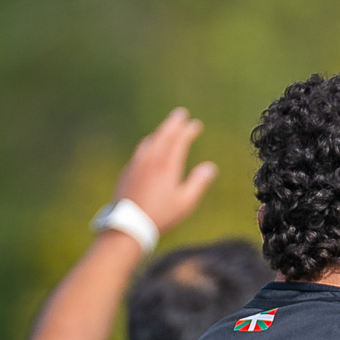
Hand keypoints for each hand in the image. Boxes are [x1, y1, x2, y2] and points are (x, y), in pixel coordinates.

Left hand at [114, 107, 217, 235]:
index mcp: (168, 165)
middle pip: (164, 134)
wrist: (129, 224)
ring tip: (167, 128)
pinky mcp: (129, 170)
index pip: (180, 140)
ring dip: (161, 131)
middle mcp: (152, 159)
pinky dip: (150, 143)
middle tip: (181, 114)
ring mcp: (138, 163)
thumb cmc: (161, 216)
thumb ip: (198, 183)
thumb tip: (210, 167)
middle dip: (174, 122)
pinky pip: (141, 150)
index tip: (196, 125)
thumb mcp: (185, 203)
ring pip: (151, 140)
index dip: (189, 130)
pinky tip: (150, 146)